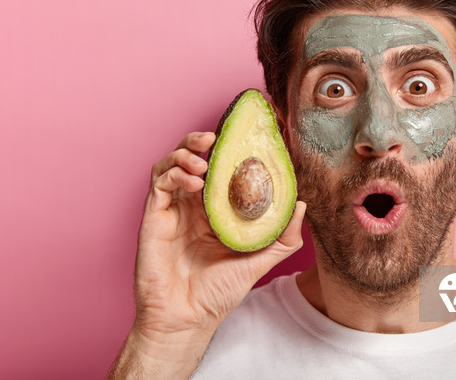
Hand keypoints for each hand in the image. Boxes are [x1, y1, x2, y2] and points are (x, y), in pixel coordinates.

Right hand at [111, 131, 304, 377]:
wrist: (188, 318)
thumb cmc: (219, 292)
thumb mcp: (259, 261)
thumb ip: (282, 237)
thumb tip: (301, 205)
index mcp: (214, 211)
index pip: (219, 170)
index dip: (229, 152)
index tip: (246, 139)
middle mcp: (192, 206)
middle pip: (192, 160)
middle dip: (201, 141)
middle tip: (216, 136)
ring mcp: (171, 210)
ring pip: (171, 165)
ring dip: (186, 153)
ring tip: (204, 157)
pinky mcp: (154, 217)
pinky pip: (160, 184)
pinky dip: (175, 173)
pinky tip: (195, 180)